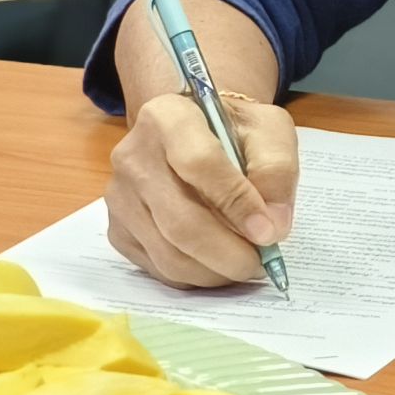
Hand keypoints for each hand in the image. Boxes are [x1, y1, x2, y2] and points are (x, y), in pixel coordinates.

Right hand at [106, 93, 297, 287]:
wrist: (194, 134)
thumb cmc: (233, 131)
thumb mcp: (268, 129)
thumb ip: (276, 170)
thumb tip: (273, 226)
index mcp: (168, 117)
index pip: (199, 164)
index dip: (237, 203)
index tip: (268, 232)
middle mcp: (133, 156)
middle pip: (180, 221)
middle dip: (228, 253)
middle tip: (260, 264)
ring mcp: (120, 196)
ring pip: (168, 253)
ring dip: (214, 271)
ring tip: (244, 265)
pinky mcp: (117, 230)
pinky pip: (158, 268)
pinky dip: (195, 277)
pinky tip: (218, 265)